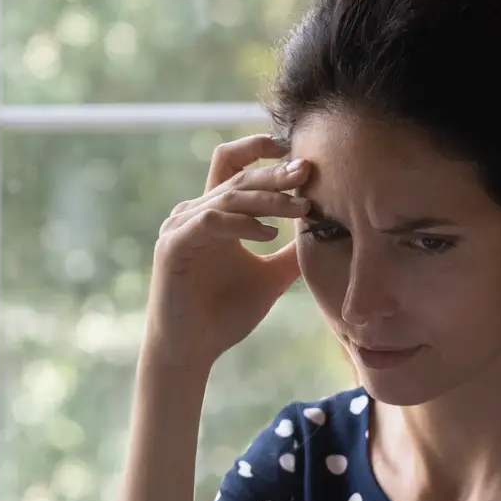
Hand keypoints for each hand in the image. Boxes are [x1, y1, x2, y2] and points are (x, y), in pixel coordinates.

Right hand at [143, 134, 309, 374]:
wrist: (191, 351)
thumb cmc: (225, 315)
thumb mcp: (270, 277)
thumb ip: (292, 254)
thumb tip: (328, 235)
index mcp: (213, 213)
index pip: (232, 164)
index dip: (258, 148)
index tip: (294, 151)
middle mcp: (193, 213)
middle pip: (238, 177)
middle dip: (276, 173)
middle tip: (309, 172)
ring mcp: (180, 227)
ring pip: (228, 196)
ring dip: (268, 199)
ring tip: (302, 206)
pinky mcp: (173, 246)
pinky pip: (211, 222)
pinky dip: (243, 224)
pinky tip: (270, 234)